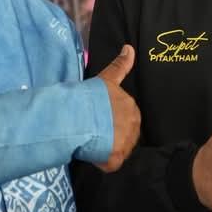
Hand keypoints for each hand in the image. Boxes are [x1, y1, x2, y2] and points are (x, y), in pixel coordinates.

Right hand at [95, 44, 140, 172]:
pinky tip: (90, 153)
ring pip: (118, 149)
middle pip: (124, 134)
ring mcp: (126, 142)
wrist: (79, 115)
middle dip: (110, 135)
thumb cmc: (90, 97)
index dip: (113, 120)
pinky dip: (100, 162)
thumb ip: (120, 65)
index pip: (127, 117)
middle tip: (93, 131)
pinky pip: (110, 163)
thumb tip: (130, 47)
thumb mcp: (106, 78)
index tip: (101, 121)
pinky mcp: (117, 158)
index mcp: (131, 106)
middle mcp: (133, 124)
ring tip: (89, 140)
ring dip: (105, 148)